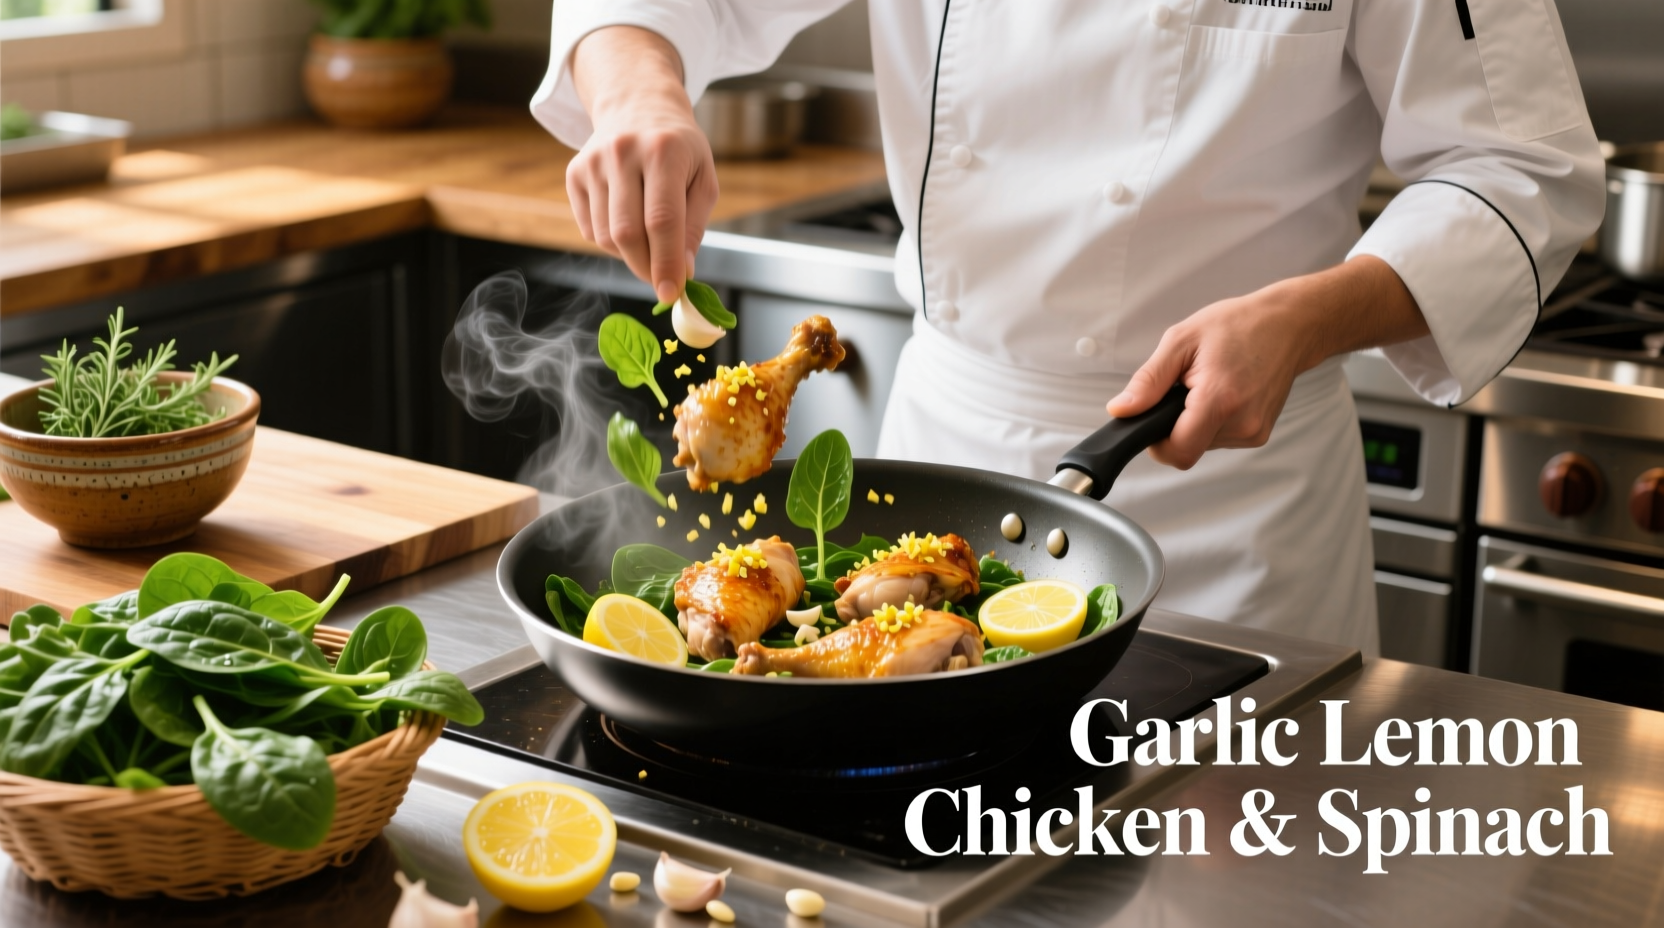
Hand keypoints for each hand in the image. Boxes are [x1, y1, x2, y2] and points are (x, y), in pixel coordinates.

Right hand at [568, 27, 719, 305]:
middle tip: (661, 279)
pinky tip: (628, 220)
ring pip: (606, 236)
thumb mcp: (703, 178)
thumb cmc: (679, 149)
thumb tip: (682, 272)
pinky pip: (590, 229)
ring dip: (630, 254)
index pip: (661, 220)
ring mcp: (593, 162)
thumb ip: (694, 225)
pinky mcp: (574, 173)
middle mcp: (622, 152)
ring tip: (649, 238)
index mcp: (663, 151)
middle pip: (628, 233)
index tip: (671, 293)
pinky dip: (611, 241)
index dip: (666, 262)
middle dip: (646, 267)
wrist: (637, 104)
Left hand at [1106, 256, 1427, 469]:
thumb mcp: (1181, 341)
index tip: (1152, 421)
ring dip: (1194, 423)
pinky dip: (1212, 422)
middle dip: (1174, 426)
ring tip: (1206, 385)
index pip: (1177, 452)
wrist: (1289, 325)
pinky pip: (1220, 439)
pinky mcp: (1259, 433)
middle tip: (1183, 390)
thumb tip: (1122, 410)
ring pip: (1203, 445)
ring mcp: (1254, 431)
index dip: (1156, 443)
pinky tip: (1222, 394)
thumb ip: (1148, 381)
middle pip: (1188, 449)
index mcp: (1219, 399)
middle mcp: (1242, 422)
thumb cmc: (1239, 325)